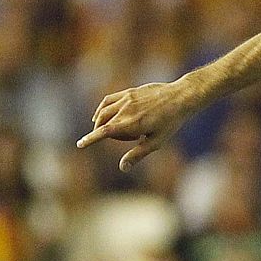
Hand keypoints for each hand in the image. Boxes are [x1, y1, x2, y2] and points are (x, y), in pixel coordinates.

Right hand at [76, 80, 196, 170]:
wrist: (180, 97)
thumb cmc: (171, 122)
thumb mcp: (156, 142)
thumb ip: (137, 154)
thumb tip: (122, 168)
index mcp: (132, 124)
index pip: (105, 132)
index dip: (91, 139)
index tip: (80, 144)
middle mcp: (126, 110)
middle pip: (103, 123)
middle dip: (103, 133)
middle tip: (116, 139)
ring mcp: (126, 99)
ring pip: (104, 111)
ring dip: (101, 122)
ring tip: (106, 129)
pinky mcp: (128, 92)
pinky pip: (108, 100)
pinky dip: (102, 108)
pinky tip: (101, 114)